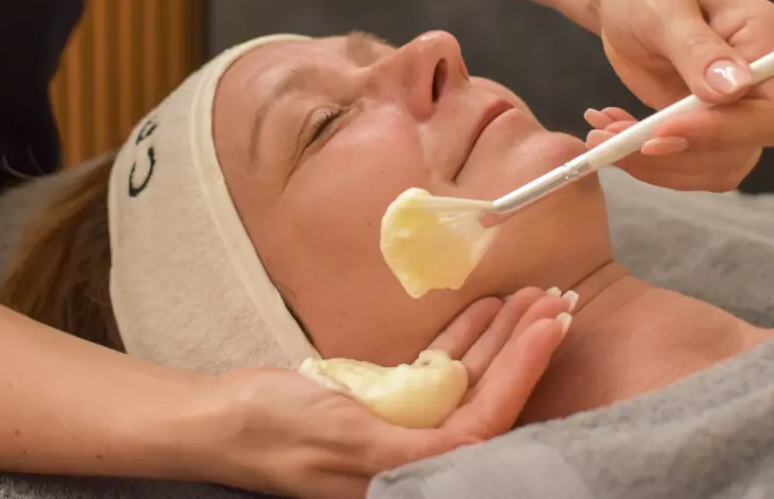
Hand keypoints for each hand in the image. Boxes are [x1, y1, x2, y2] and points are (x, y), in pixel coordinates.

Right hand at [203, 287, 573, 498]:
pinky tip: (487, 308)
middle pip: (487, 402)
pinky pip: (436, 372)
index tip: (547, 325)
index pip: (486, 425)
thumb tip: (476, 444)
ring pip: (467, 381)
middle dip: (524, 350)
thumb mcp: (344, 438)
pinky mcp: (386, 407)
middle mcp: (415, 460)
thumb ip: (410, 447)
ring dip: (500, 337)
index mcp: (409, 478)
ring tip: (534, 294)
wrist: (215, 418)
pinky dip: (462, 339)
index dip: (521, 375)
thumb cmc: (270, 432)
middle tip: (558, 299)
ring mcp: (402, 431)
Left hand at [592, 0, 773, 191]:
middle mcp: (765, 81)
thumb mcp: (666, 7)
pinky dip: (648, 160)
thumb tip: (732, 89)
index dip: (720, 130)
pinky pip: (688, 162)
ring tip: (605, 135)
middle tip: (616, 140)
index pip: (767, 110)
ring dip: (657, 164)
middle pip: (743, 147)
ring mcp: (737, 108)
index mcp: (770, 41)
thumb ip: (698, 49)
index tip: (661, 130)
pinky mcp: (706, 124)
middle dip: (678, 153)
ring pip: (714, 166)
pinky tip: (612, 133)